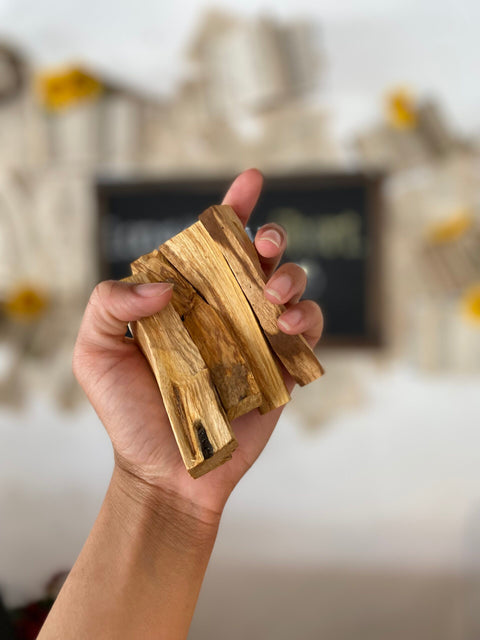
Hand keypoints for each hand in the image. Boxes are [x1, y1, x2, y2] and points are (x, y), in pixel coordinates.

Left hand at [73, 169, 322, 522]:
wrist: (165, 470)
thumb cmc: (128, 413)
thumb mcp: (95, 352)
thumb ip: (109, 304)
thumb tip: (162, 283)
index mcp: (186, 297)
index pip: (210, 243)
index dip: (233, 208)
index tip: (250, 181)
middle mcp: (224, 309)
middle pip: (259, 256)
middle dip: (269, 238)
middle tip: (262, 247)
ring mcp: (256, 336)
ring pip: (292, 285)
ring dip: (291, 276)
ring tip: (272, 296)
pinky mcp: (282, 366)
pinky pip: (310, 330)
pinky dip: (308, 318)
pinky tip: (288, 324)